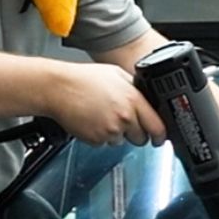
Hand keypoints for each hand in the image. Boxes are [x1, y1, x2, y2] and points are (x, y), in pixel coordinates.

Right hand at [50, 62, 166, 145]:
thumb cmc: (83, 79)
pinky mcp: (96, 139)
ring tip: (102, 115)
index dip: (161, 134)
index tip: (160, 138)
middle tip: (125, 122)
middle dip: (137, 134)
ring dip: (117, 133)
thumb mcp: (117, 75)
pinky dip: (101, 136)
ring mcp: (110, 130)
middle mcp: (124, 117)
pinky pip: (105, 143)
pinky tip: (93, 120)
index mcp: (133, 99)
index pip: (157, 126)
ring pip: (122, 141)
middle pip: (141, 138)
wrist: (58, 88)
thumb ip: (135, 89)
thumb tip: (148, 100)